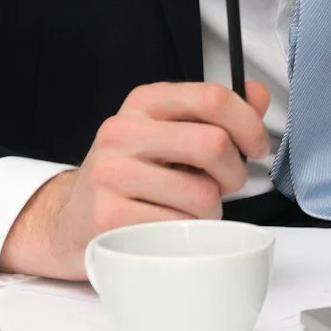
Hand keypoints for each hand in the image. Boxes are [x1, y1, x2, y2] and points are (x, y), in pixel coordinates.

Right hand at [0, 80, 272, 280]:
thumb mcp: (170, 133)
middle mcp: (122, 131)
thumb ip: (217, 115)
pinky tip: (168, 228)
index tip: (257, 147)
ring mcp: (111, 174)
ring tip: (188, 210)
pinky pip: (179, 228)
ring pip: (202, 195)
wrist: (72, 219)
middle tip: (224, 186)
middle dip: (234, 173)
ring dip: (210, 212)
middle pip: (213, 144)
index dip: (249, 124)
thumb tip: (259, 95)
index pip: (212, 96)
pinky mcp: (108, 217)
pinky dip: (186, 235)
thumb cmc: (133, 176)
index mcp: (144, 102)